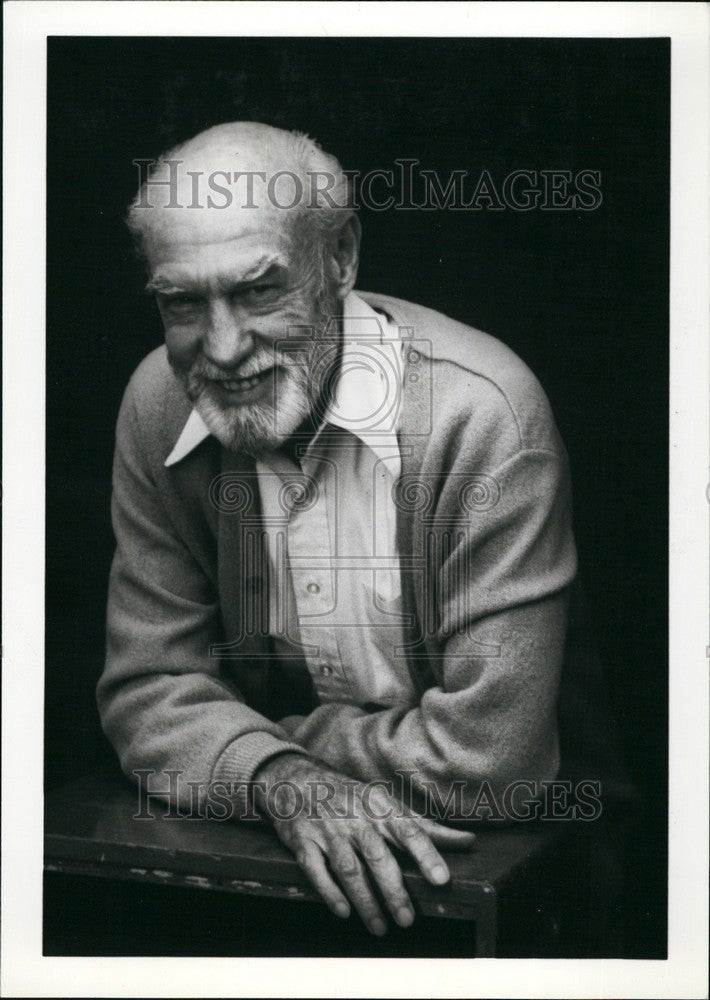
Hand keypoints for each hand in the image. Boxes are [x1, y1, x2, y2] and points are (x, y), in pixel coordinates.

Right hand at [252, 752, 475, 934]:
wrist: (296, 779)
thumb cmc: (352, 796)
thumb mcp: (388, 804)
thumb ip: (427, 826)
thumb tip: (469, 840)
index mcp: (380, 806)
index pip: (408, 830)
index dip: (426, 855)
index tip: (441, 879)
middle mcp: (355, 817)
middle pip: (378, 856)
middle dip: (393, 889)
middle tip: (407, 919)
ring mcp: (328, 829)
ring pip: (349, 868)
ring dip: (365, 900)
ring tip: (380, 927)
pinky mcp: (303, 841)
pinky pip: (316, 869)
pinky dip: (329, 891)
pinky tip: (344, 912)